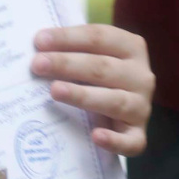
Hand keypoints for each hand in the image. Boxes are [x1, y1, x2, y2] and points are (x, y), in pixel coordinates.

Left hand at [30, 23, 153, 155]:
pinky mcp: (138, 135)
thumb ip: (70, 49)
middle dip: (67, 64)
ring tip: (54, 91)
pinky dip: (114, 140)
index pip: (99, 37)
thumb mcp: (90, 56)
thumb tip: (36, 46)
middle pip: (102, 67)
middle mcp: (141, 76)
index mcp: (131, 47)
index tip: (39, 40)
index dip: (68, 37)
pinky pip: (131, 141)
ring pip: (114, 101)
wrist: (121, 112)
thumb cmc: (98, 76)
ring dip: (83, 96)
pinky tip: (95, 136)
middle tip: (37, 64)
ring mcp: (142, 107)